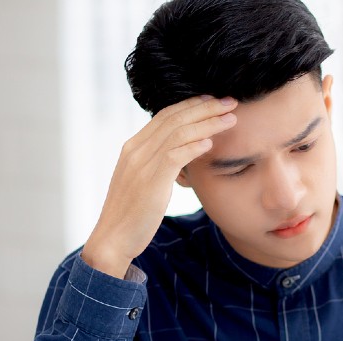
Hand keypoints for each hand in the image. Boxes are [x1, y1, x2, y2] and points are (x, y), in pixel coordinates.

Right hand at [81, 95, 237, 277]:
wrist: (112, 238)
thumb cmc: (132, 214)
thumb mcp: (144, 182)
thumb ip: (158, 165)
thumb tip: (179, 157)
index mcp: (133, 147)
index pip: (165, 116)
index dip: (191, 106)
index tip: (213, 101)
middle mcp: (136, 150)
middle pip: (174, 118)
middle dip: (204, 108)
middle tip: (230, 102)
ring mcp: (141, 164)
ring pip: (178, 133)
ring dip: (207, 123)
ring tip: (230, 119)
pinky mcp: (150, 181)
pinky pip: (175, 156)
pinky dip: (194, 146)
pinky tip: (211, 143)